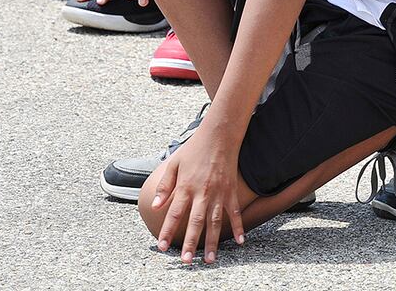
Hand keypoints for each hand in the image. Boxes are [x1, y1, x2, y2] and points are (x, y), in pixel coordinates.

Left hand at [150, 125, 245, 263]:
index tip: (162, 247)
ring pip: (215, 222)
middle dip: (191, 243)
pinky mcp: (231, 191)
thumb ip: (164, 186)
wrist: (220, 135)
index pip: (174, 214)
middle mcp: (202, 193)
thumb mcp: (173, 164)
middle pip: (195, 223)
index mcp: (186, 187)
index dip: (167, 231)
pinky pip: (235, 212)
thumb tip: (155, 206)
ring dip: (213, 242)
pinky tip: (240, 241)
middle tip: (187, 261)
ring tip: (210, 260)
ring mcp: (219, 193)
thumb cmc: (194, 149)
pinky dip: (238, 227)